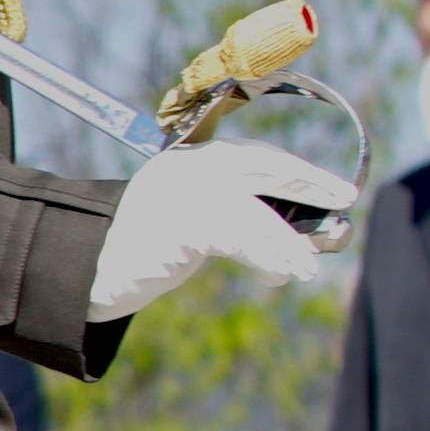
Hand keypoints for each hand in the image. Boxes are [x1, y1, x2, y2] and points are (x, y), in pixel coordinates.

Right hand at [85, 141, 353, 325]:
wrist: (84, 269)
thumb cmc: (140, 254)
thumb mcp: (189, 227)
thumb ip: (233, 221)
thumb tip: (305, 238)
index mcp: (190, 163)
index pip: (255, 157)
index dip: (298, 171)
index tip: (335, 189)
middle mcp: (188, 168)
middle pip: (263, 166)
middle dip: (309, 183)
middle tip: (345, 200)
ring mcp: (183, 192)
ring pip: (255, 210)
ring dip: (289, 240)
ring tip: (309, 266)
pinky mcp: (181, 221)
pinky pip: (239, 236)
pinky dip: (268, 255)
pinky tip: (283, 274)